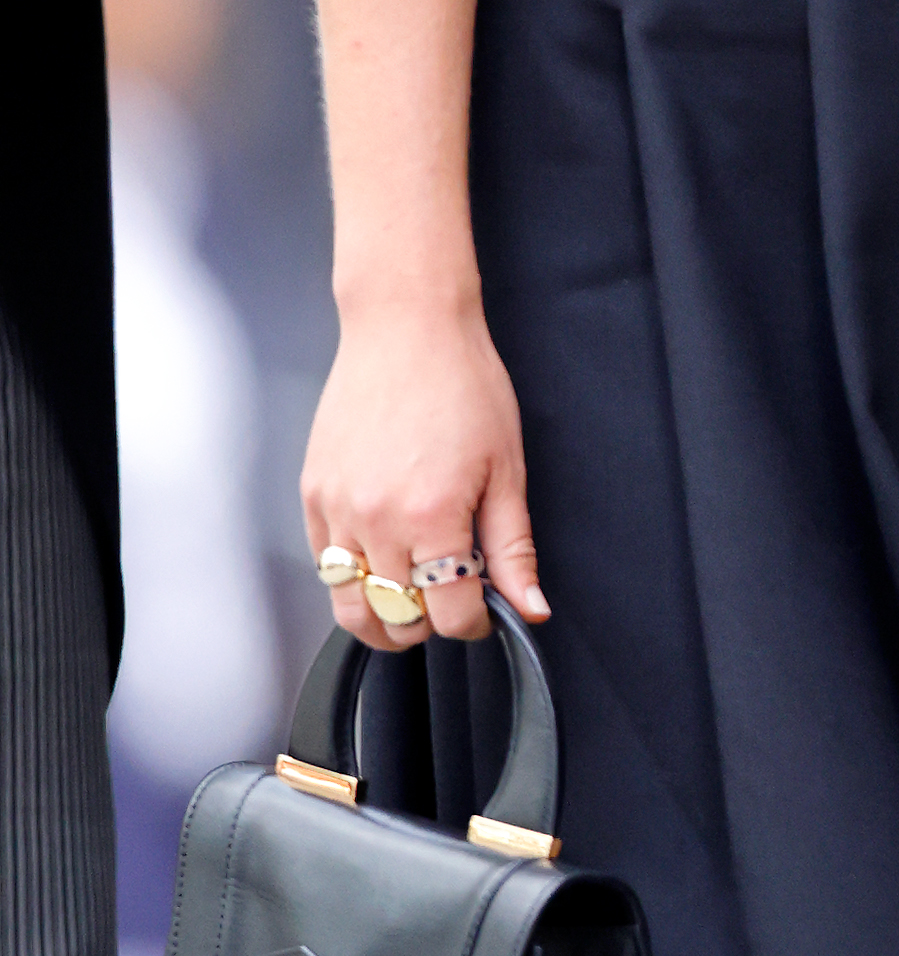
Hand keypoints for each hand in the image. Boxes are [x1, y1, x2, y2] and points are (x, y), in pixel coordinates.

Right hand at [302, 302, 545, 653]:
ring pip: (349, 606)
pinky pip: (324, 566)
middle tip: (450, 601)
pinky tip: (381, 558)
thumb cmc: (463, 385)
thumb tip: (530, 607)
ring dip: (382, 616)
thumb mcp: (507, 471)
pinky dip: (352, 578)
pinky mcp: (312, 496)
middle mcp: (377, 521)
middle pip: (396, 620)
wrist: (406, 330)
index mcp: (433, 516)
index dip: (475, 624)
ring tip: (411, 596)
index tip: (484, 612)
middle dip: (429, 625)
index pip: (451, 614)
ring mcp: (337, 510)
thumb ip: (512, 549)